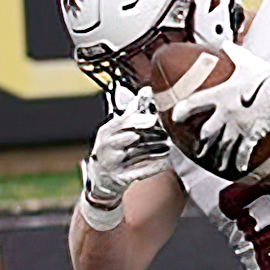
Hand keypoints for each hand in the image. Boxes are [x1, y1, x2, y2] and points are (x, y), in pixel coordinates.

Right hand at [81, 88, 169, 207]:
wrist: (101, 178)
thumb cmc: (113, 148)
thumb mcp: (117, 129)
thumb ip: (132, 112)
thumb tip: (147, 90)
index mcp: (107, 131)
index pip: (123, 122)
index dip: (139, 119)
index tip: (154, 118)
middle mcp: (107, 146)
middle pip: (129, 136)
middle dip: (148, 133)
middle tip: (164, 132)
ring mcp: (112, 162)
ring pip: (135, 154)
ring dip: (153, 150)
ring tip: (168, 146)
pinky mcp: (121, 178)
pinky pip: (140, 172)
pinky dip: (153, 167)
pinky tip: (166, 163)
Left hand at [173, 44, 269, 176]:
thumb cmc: (266, 75)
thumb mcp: (246, 61)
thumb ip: (233, 53)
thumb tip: (226, 44)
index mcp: (220, 94)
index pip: (193, 103)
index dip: (181, 111)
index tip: (174, 117)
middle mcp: (226, 112)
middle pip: (207, 133)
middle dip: (202, 144)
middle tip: (199, 150)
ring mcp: (239, 125)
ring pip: (223, 146)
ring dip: (219, 156)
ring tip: (217, 163)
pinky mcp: (253, 134)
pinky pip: (243, 152)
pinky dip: (240, 162)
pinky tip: (239, 168)